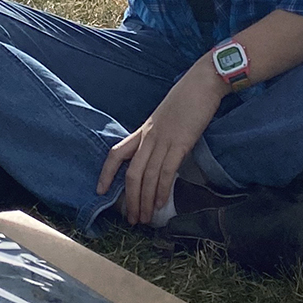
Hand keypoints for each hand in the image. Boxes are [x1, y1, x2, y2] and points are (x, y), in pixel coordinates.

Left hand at [97, 65, 223, 224]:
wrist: (202, 83)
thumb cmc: (187, 99)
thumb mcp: (166, 118)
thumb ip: (159, 135)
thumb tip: (160, 155)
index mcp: (143, 130)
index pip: (116, 153)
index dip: (106, 173)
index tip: (100, 191)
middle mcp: (149, 137)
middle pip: (131, 173)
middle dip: (130, 199)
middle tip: (132, 219)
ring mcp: (163, 140)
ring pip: (147, 176)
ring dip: (145, 200)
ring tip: (145, 218)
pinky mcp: (180, 142)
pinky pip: (166, 171)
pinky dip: (161, 189)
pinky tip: (161, 203)